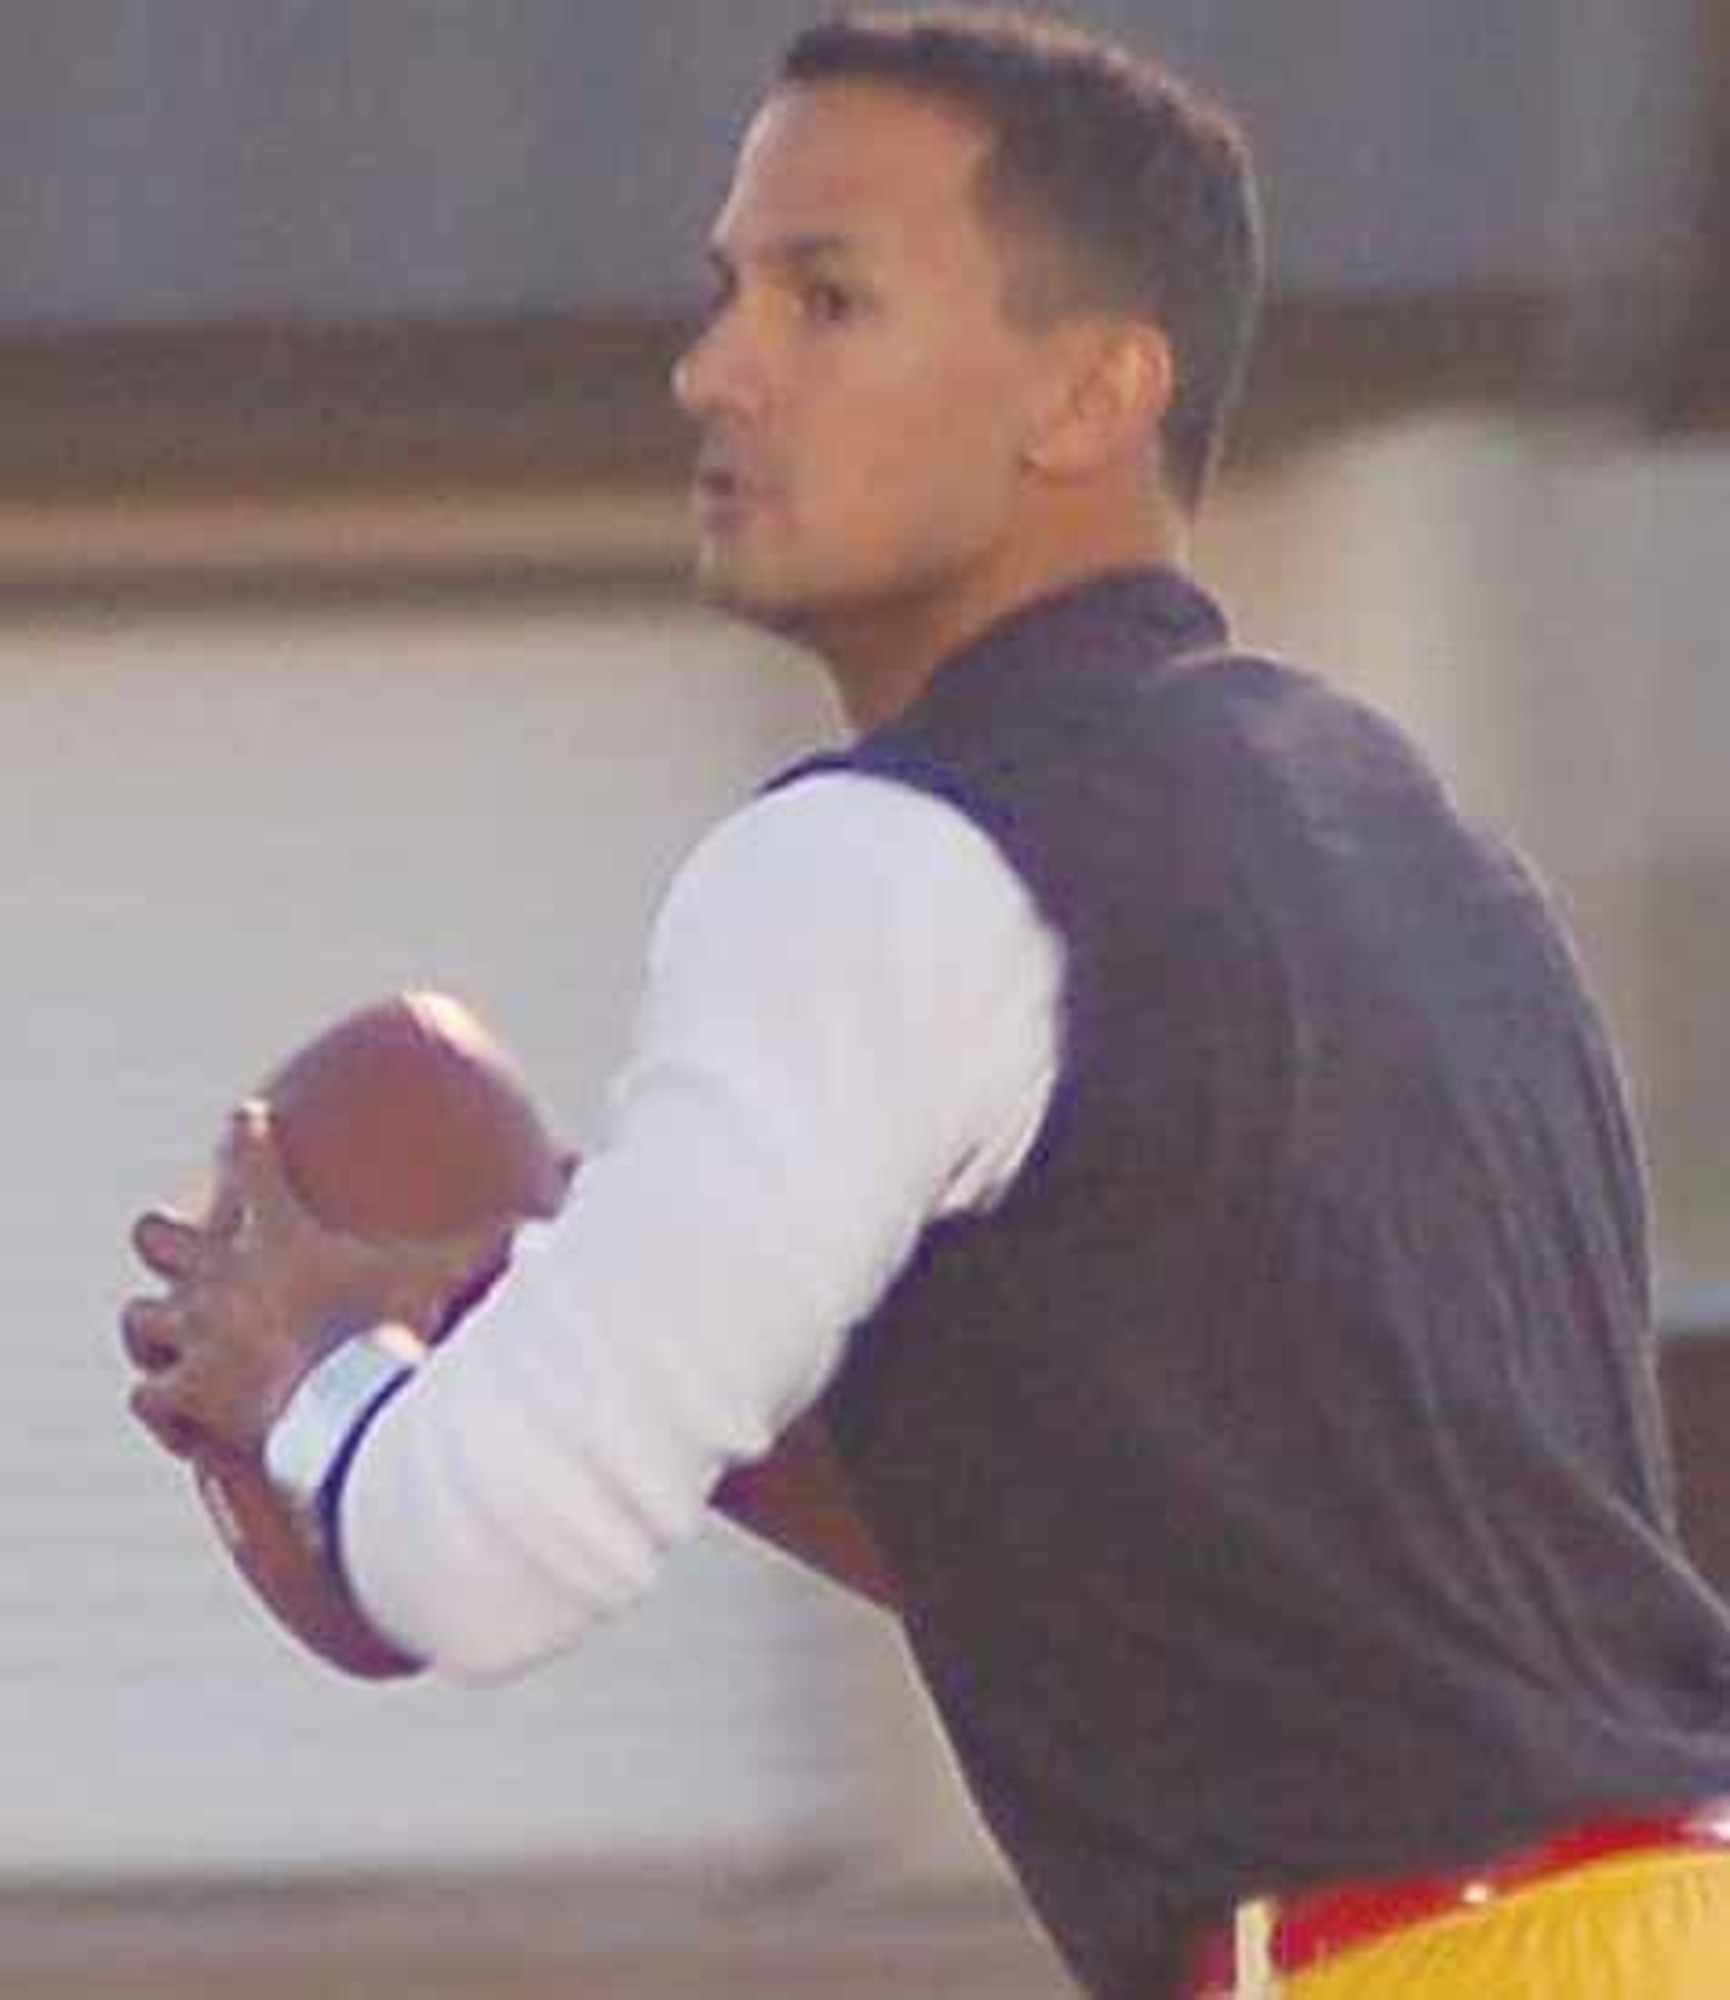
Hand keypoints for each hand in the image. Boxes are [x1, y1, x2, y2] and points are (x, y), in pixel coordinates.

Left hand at [123, 1101, 475, 1459]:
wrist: (346, 1410)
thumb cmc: (394, 1330)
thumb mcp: (449, 1273)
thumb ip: (498, 1235)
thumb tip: (571, 1181)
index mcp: (281, 1235)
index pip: (250, 1160)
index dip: (245, 1137)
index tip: (244, 1121)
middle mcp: (224, 1277)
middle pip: (160, 1235)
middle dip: (165, 1237)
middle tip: (177, 1241)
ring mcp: (198, 1338)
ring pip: (140, 1321)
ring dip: (154, 1330)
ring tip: (166, 1337)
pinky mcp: (188, 1397)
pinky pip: (150, 1399)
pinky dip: (164, 1409)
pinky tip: (182, 1422)